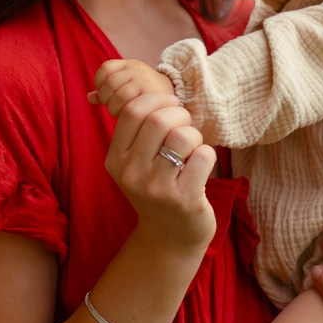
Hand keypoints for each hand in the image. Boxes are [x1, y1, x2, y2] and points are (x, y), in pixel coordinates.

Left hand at [89, 59, 176, 117]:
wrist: (173, 102)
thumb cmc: (145, 97)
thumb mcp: (126, 87)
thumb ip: (107, 92)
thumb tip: (89, 97)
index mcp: (128, 64)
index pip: (105, 68)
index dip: (100, 83)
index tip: (106, 95)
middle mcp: (137, 69)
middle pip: (110, 83)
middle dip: (107, 98)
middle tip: (113, 107)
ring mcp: (145, 80)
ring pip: (119, 95)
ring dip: (114, 107)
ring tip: (121, 112)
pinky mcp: (151, 94)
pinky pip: (129, 104)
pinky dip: (123, 112)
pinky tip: (128, 115)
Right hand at [103, 91, 215, 253]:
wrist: (170, 239)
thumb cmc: (157, 189)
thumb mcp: (136, 163)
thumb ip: (138, 129)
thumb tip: (142, 83)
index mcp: (115, 159)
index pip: (132, 110)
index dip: (158, 100)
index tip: (171, 108)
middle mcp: (130, 173)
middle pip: (159, 119)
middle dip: (180, 115)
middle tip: (186, 128)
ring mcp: (156, 188)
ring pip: (183, 136)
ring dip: (195, 136)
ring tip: (193, 151)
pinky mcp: (183, 199)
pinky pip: (204, 155)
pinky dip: (208, 155)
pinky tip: (200, 168)